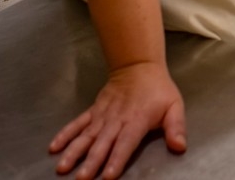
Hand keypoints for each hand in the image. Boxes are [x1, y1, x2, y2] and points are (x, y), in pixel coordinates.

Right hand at [50, 61, 186, 179]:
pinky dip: (65, 134)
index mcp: (136, 121)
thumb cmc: (158, 90)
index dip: (117, 159)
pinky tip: (54, 147)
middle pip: (102, 144)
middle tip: (81, 179)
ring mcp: (102, 116)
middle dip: (91, 162)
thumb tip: (180, 146)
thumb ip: (176, 127)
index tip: (108, 175)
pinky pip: (77, 124)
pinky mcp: (93, 111)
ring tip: (62, 167)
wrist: (138, 66)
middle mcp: (116, 120)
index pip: (125, 143)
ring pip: (86, 136)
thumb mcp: (174, 106)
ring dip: (74, 152)